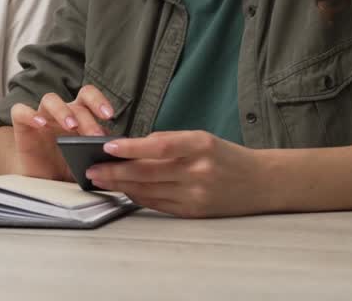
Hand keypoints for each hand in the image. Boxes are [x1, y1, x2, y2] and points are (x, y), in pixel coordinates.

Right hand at [10, 84, 114, 180]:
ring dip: (63, 111)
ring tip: (71, 126)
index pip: (89, 97)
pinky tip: (40, 124)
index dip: (99, 101)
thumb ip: (99, 152)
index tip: (109, 116)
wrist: (43, 184)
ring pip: (50, 99)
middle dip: (87, 117)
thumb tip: (115, 149)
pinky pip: (21, 111)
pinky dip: (30, 114)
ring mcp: (42, 117)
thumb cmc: (67, 169)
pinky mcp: (22, 125)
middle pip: (74, 102)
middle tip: (95, 134)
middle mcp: (62, 113)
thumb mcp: (87, 162)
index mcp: (80, 116)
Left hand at [85, 131, 264, 217]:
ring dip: (121, 187)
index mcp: (201, 145)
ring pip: (149, 191)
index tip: (107, 147)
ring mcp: (196, 195)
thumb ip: (169, 142)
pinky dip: (138, 197)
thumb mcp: (202, 138)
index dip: (131, 148)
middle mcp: (198, 171)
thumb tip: (132, 146)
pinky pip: (158, 205)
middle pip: (148, 173)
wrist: (261, 182)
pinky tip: (124, 191)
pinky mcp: (194, 212)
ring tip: (100, 180)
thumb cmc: (226, 156)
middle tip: (91, 169)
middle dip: (115, 172)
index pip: (159, 147)